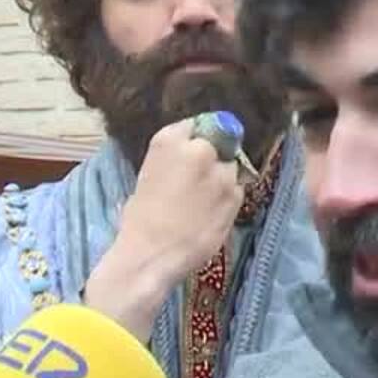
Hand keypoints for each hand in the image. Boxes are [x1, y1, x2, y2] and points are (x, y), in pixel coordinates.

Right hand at [85, 115, 245, 338]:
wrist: (152, 253)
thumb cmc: (140, 218)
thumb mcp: (149, 175)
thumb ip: (173, 160)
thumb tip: (190, 160)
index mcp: (170, 140)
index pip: (196, 125)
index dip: (198, 140)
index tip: (196, 152)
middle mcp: (200, 150)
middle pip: (218, 144)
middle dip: (212, 159)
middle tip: (200, 181)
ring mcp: (222, 173)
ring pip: (230, 168)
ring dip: (222, 180)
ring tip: (205, 202)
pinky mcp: (236, 196)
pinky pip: (237, 191)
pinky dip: (228, 199)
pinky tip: (212, 214)